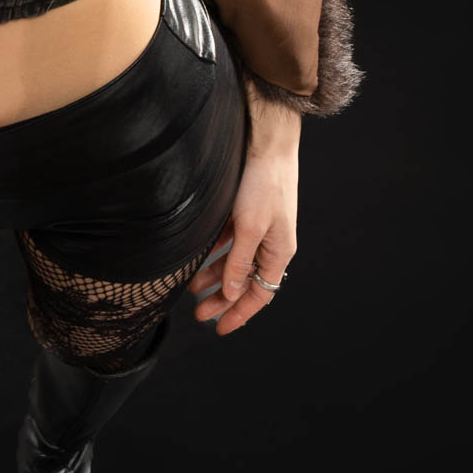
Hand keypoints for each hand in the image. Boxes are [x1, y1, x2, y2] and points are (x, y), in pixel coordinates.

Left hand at [188, 138, 297, 336]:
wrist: (268, 144)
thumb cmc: (263, 184)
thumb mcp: (249, 227)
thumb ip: (239, 262)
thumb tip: (231, 293)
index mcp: (279, 253)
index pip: (260, 295)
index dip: (240, 314)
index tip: (219, 328)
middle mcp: (271, 245)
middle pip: (246, 282)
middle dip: (223, 300)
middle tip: (199, 314)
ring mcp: (260, 229)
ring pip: (236, 263)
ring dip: (216, 276)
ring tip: (193, 288)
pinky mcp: (248, 214)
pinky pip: (231, 242)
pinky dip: (216, 253)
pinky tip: (199, 259)